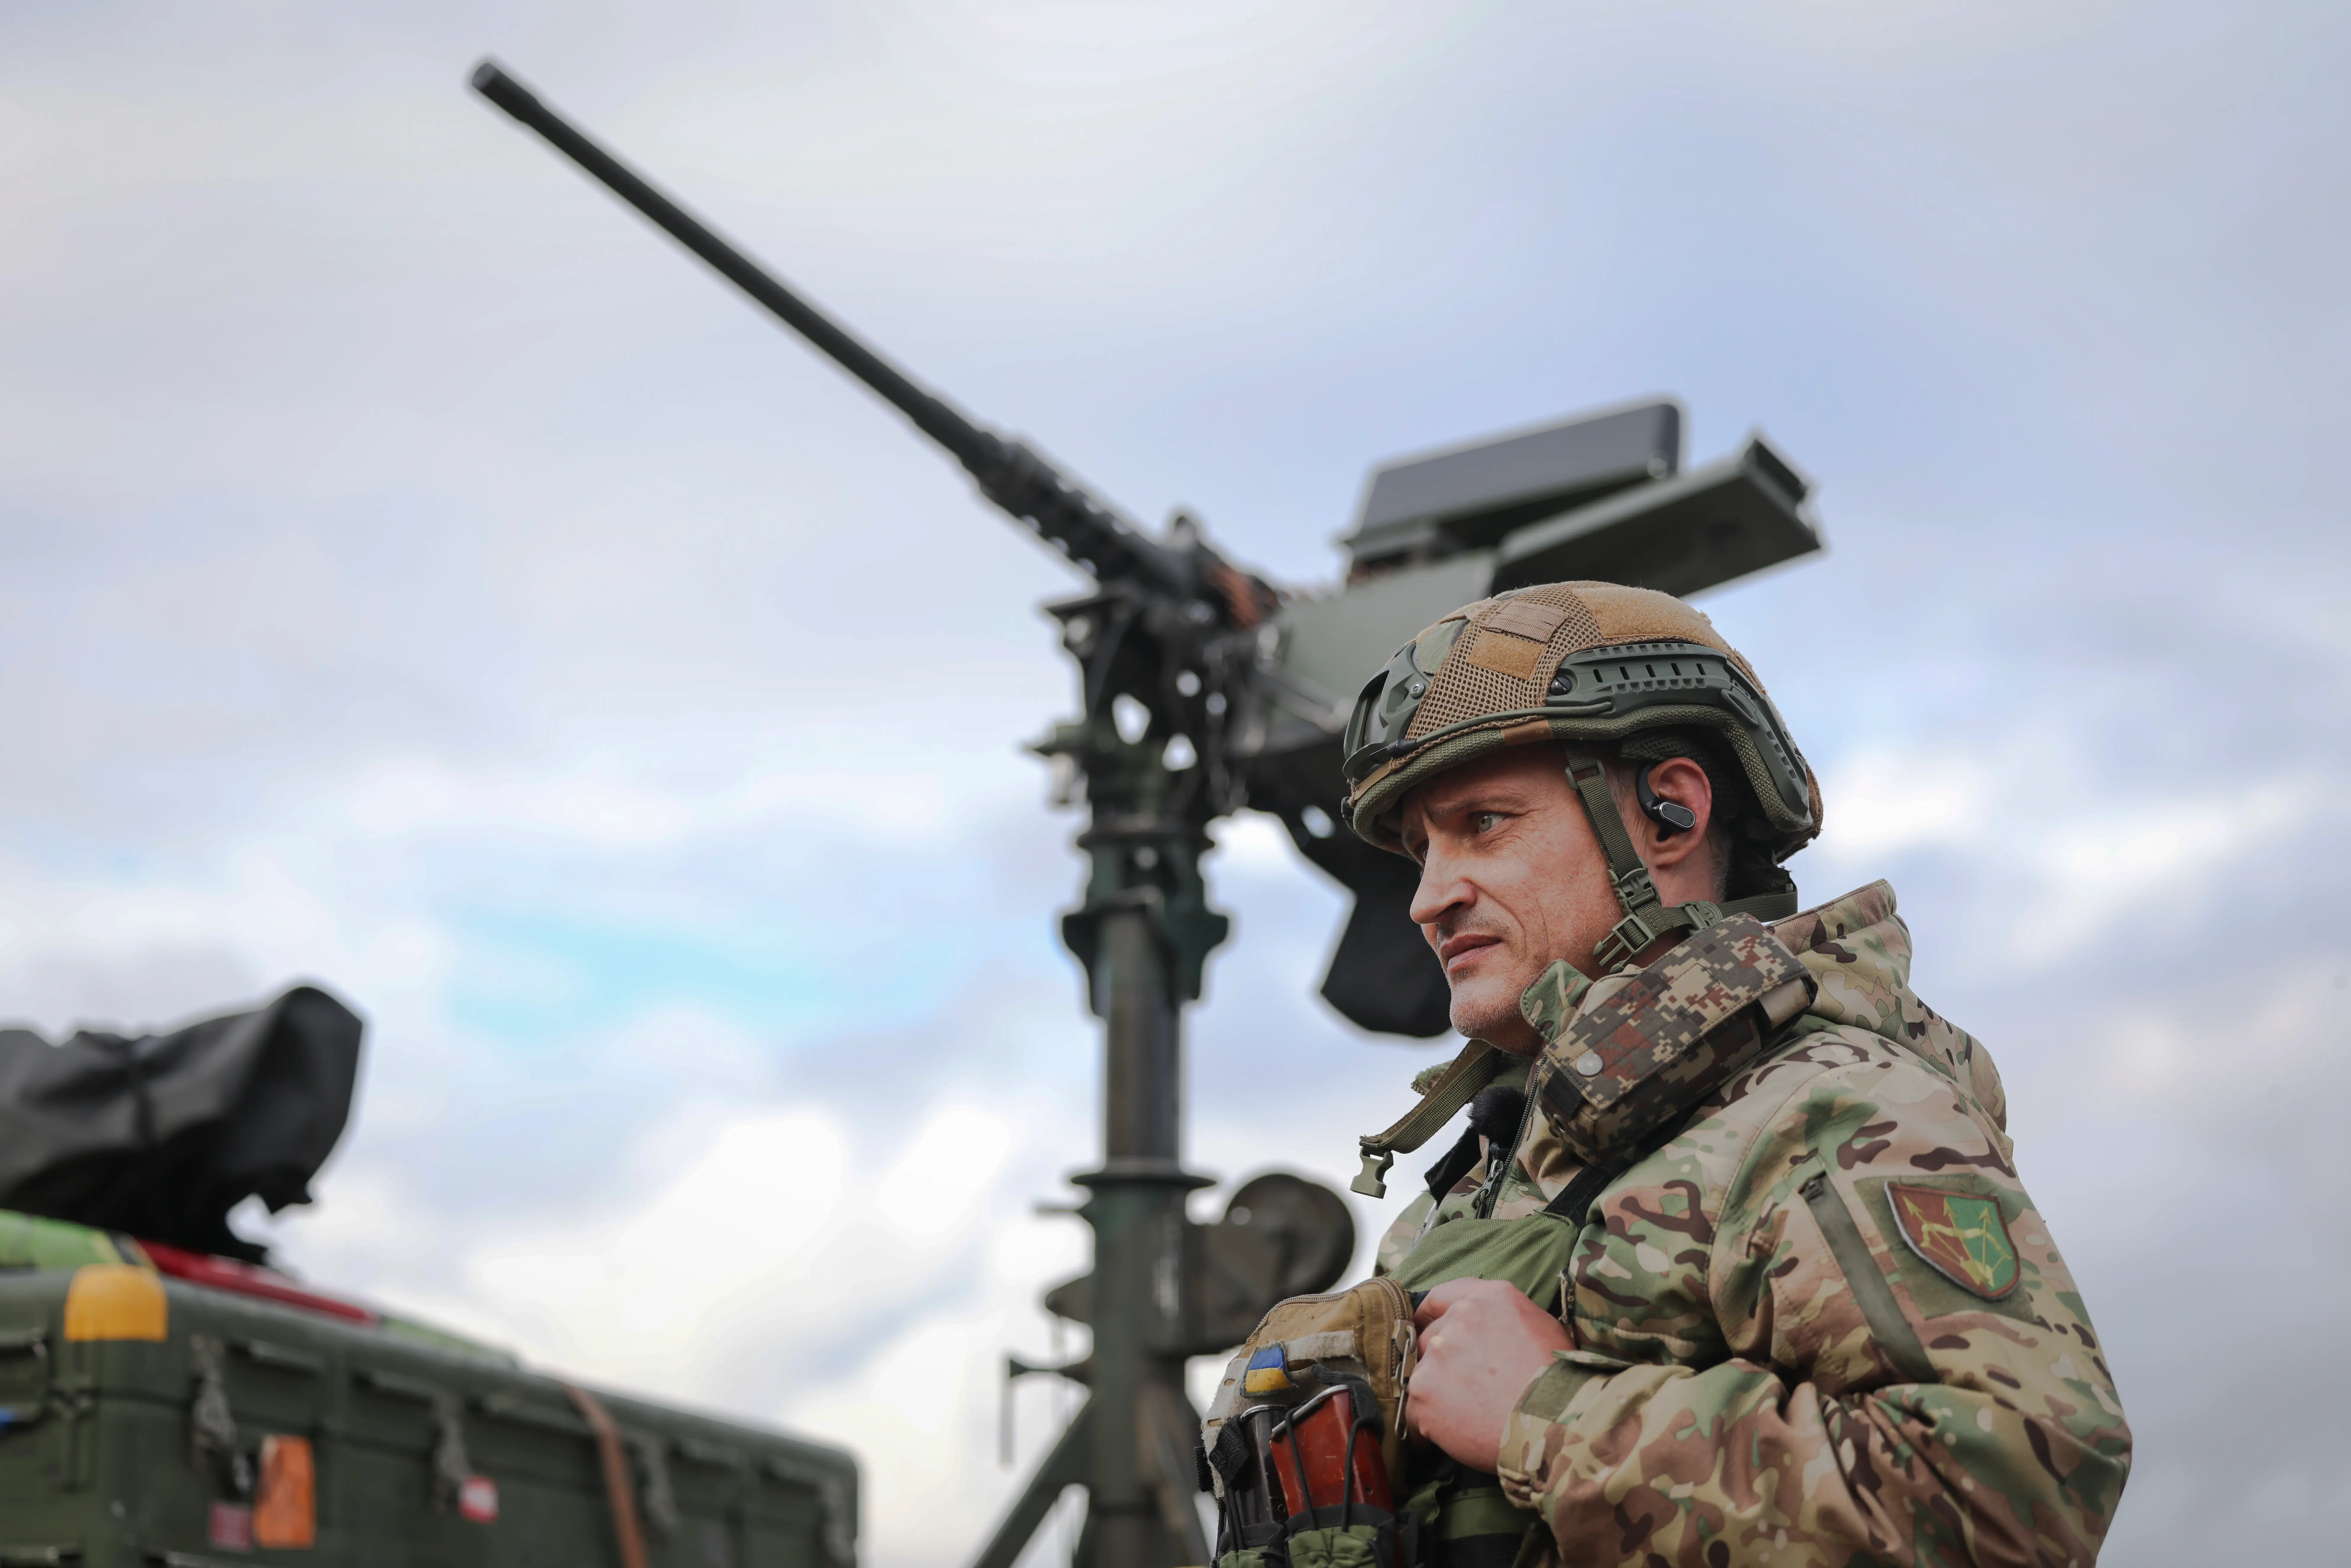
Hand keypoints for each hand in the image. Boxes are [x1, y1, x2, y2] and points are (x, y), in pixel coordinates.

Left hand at [1405, 1279, 1571, 1472]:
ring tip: (1468, 1417)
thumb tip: (1488, 1332)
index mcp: (1488, 1300)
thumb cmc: (1558, 1381)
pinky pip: (1415, 1410)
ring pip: (1423, 1374)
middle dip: (1444, 1363)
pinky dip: (1429, 1424)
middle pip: (1432, 1339)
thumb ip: (1503, 1320)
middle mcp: (1458, 1319)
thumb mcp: (1542, 1329)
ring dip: (1438, 1394)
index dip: (1431, 1314)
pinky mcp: (1424, 1391)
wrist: (1555, 1425)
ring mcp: (1437, 1355)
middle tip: (1468, 1391)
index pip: (1443, 1296)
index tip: (1424, 1326)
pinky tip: (1455, 1434)